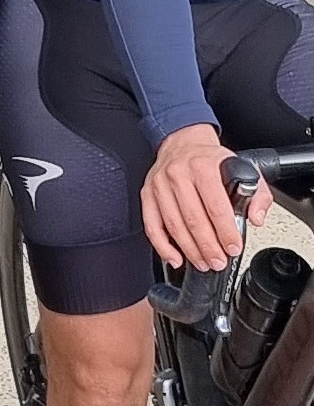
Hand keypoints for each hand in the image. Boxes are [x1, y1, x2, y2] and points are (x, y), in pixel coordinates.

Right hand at [142, 123, 267, 269]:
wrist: (183, 142)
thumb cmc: (211, 160)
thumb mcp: (243, 168)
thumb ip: (257, 194)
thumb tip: (255, 218)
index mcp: (203, 166)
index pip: (216, 206)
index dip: (225, 232)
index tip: (232, 247)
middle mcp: (178, 174)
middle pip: (193, 219)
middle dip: (208, 247)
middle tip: (218, 261)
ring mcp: (160, 185)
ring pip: (174, 225)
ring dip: (189, 250)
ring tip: (203, 262)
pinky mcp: (148, 195)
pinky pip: (152, 225)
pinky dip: (163, 246)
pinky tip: (175, 257)